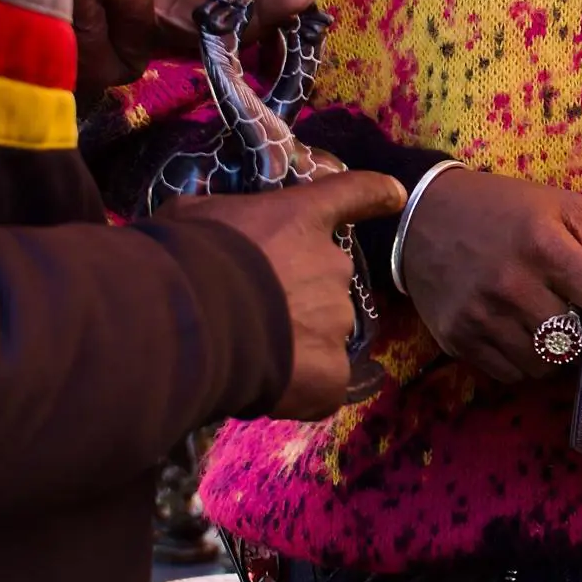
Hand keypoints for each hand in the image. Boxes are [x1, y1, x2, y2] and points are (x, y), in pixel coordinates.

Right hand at [152, 168, 403, 418]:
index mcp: (302, 218)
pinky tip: (271, 389)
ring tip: (250, 352)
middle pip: (326, 282)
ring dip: (295, 342)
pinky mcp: (331, 373)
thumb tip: (202, 230)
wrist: (191, 320)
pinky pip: (324, 383)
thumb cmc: (187, 257)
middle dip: (296, 296)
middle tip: (251, 314)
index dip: (376, 194)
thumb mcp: (190, 217)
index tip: (394, 196)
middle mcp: (333, 265)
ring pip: (323, 333)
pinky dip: (303, 388)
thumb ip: (212, 220)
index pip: (353, 193)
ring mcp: (337, 320)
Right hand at [392, 167, 581, 384]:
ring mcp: (480, 315)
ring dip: (558, 353)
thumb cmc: (506, 209)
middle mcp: (510, 284)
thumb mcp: (564, 210)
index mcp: (544, 245)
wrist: (423, 216)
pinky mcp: (457, 338)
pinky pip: (511, 374)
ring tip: (548, 319)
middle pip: (577, 342)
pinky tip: (519, 329)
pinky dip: (526, 361)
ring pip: (545, 365)